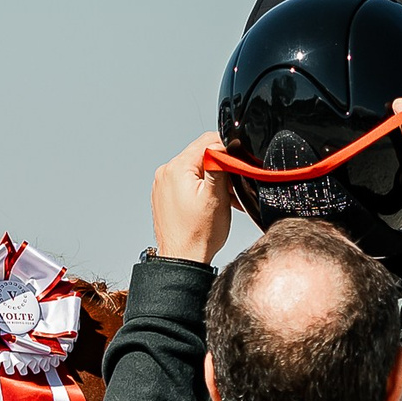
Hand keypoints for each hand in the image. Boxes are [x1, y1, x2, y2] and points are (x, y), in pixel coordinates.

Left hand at [152, 133, 232, 263]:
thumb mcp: (216, 196)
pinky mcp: (165, 195)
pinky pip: (187, 181)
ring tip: (223, 199)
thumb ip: (218, 165)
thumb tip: (222, 146)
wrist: (182, 259)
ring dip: (213, 178)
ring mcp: (164, 184)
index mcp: (177, 168)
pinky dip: (202, 187)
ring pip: (196, 168)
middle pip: (201, 154)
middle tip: (232, 187)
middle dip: (220, 166)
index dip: (228, 150)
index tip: (238, 167)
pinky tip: (212, 203)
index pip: (207, 141)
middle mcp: (166, 173)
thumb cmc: (198, 234)